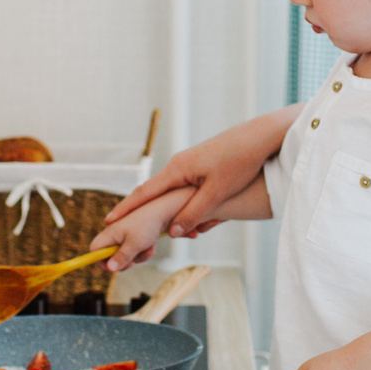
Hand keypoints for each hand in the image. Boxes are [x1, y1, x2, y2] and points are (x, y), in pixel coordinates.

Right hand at [89, 187, 193, 269]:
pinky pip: (138, 248)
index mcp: (110, 231)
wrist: (169, 207)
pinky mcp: (139, 232)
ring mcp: (128, 232)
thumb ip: (122, 257)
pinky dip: (145, 249)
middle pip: (111, 254)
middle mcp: (116, 231)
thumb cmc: (149, 223)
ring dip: (138, 255)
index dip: (100, 260)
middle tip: (132, 262)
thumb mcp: (135, 244)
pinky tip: (152, 244)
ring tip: (148, 249)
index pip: (94, 249)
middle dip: (124, 260)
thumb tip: (110, 268)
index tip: (114, 267)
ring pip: (127, 253)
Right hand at [105, 105, 298, 237]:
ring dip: (171, 212)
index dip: (127, 209)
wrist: (261, 136)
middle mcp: (180, 165)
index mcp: (177, 170)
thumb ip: (193, 213)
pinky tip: (193, 216)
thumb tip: (172, 233)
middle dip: (143, 212)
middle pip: (155, 193)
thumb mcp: (216, 193)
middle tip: (125, 228)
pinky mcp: (204, 166)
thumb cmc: (240, 161)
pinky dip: (186, 204)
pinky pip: (187, 189)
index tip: (108, 221)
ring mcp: (192, 164)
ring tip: (163, 230)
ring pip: (174, 193)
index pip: (144, 193)